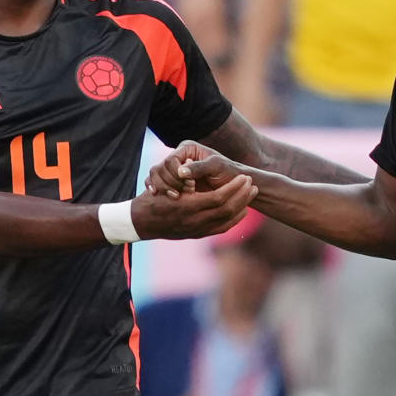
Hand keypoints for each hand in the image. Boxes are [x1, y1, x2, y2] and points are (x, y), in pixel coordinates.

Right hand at [131, 173, 255, 239]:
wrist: (142, 223)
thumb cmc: (153, 199)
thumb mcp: (167, 184)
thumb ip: (182, 176)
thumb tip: (193, 160)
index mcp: (187, 206)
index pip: (218, 197)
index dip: (234, 188)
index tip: (244, 177)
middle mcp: (194, 221)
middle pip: (227, 210)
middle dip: (242, 197)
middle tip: (253, 185)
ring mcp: (197, 230)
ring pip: (227, 221)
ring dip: (242, 207)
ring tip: (251, 194)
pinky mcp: (198, 235)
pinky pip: (221, 229)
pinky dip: (234, 220)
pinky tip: (242, 211)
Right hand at [146, 141, 230, 197]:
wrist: (232, 186)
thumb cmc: (228, 172)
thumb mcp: (216, 167)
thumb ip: (200, 167)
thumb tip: (181, 172)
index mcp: (187, 148)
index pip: (170, 160)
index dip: (176, 174)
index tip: (191, 185)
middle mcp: (178, 157)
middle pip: (160, 168)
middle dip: (170, 182)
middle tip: (186, 193)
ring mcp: (173, 169)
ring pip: (156, 176)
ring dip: (163, 187)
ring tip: (177, 197)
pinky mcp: (172, 181)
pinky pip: (156, 183)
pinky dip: (157, 189)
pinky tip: (159, 196)